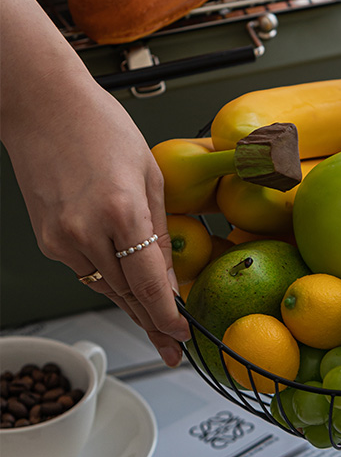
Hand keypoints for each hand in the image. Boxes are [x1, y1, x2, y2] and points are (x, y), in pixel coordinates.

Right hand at [1, 0, 188, 365]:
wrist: (42, 107)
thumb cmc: (101, 130)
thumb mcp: (150, 176)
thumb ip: (159, 232)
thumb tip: (170, 279)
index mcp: (121, 211)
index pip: (149, 283)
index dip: (166, 317)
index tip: (182, 337)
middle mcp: (86, 231)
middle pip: (126, 294)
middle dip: (152, 324)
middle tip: (172, 349)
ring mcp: (60, 238)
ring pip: (106, 286)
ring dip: (132, 303)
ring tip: (158, 323)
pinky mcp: (46, 240)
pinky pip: (87, 269)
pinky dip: (109, 277)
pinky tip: (125, 279)